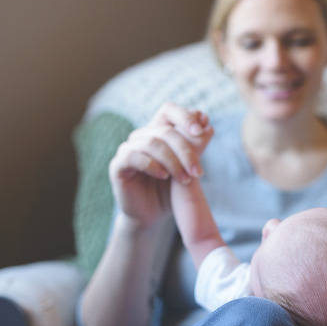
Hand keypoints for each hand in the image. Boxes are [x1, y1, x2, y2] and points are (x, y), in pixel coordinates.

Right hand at [108, 102, 213, 227]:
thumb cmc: (171, 191)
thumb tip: (208, 125)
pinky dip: (152, 165)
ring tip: (184, 179)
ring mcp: (128, 149)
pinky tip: (164, 176)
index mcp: (158, 131)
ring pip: (152, 143)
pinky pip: (133, 156)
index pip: (169, 110)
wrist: (152, 216)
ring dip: (173, 161)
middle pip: (166, 130)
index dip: (185, 116)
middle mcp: (142, 136)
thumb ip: (196, 146)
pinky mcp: (118, 165)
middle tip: (198, 172)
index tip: (201, 131)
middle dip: (186, 151)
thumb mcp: (188, 168)